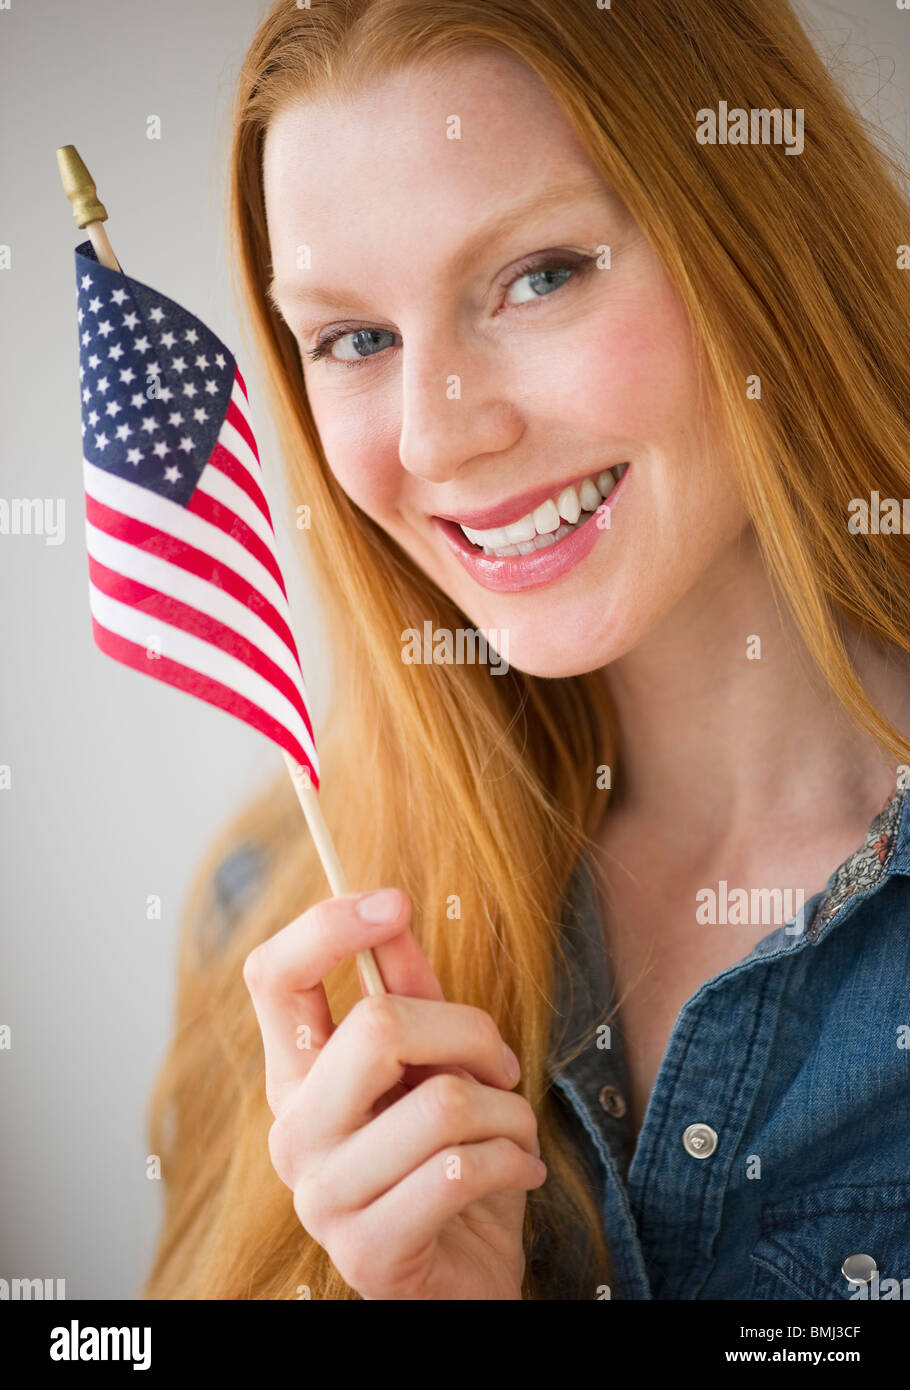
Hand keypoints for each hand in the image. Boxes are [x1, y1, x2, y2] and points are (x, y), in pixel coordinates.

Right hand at [242, 887, 544, 1298]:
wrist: (466, 1278)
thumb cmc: (450, 1164)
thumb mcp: (435, 1069)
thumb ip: (413, 999)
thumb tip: (394, 917)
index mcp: (297, 1077)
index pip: (272, 978)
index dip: (327, 926)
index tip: (394, 900)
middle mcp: (293, 1132)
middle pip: (374, 1027)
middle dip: (469, 1030)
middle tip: (501, 1063)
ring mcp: (321, 1197)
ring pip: (438, 1102)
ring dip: (507, 1109)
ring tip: (514, 1129)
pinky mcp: (365, 1252)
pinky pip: (459, 1171)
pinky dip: (513, 1160)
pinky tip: (521, 1171)